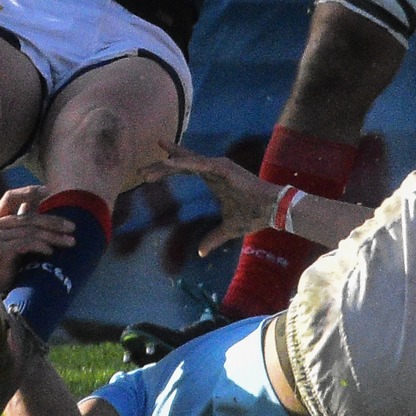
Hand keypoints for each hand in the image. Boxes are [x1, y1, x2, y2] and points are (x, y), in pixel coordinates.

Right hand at [0, 186, 75, 290]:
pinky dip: (40, 246)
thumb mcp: (10, 240)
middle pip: (27, 217)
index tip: (49, 191)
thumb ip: (20, 222)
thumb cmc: (1, 266)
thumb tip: (33, 203)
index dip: (28, 191)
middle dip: (53, 222)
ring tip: (69, 242)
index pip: (10, 197)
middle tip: (72, 228)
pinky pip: (23, 244)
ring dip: (53, 237)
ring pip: (29, 231)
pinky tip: (51, 251)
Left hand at [138, 144, 279, 252]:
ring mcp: (218, 166)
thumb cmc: (253, 215)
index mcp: (213, 178)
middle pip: (182, 163)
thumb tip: (201, 252)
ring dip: (167, 165)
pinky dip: (185, 163)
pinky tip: (170, 163)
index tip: (149, 173)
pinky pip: (200, 164)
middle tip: (141, 171)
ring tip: (149, 170)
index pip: (186, 169)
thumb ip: (213, 238)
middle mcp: (213, 168)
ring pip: (187, 162)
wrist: (273, 210)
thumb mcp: (228, 229)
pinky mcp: (224, 168)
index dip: (168, 169)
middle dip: (161, 166)